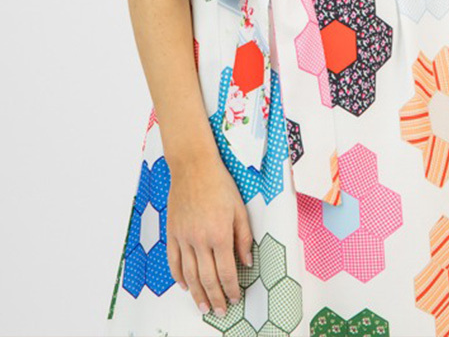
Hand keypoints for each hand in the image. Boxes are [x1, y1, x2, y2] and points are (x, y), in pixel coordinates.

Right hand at [165, 155, 253, 315]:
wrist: (193, 166)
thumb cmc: (219, 184)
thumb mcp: (240, 208)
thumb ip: (244, 237)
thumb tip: (247, 262)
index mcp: (220, 234)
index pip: (227, 271)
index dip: (231, 288)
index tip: (235, 298)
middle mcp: (200, 239)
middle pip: (207, 278)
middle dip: (215, 297)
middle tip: (219, 310)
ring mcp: (183, 237)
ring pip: (189, 274)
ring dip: (196, 293)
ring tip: (202, 306)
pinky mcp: (172, 232)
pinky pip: (173, 261)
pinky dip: (178, 276)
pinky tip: (184, 285)